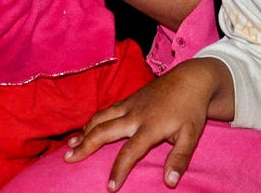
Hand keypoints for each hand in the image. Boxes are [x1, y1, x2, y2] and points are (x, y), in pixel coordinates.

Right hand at [65, 58, 232, 189]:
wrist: (190, 78)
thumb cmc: (191, 109)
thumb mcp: (191, 135)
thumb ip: (180, 158)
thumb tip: (170, 182)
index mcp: (150, 126)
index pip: (130, 152)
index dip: (119, 170)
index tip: (110, 188)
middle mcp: (135, 114)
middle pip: (105, 131)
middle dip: (86, 146)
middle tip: (69, 159)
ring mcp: (130, 104)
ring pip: (101, 117)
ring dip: (84, 131)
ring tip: (70, 146)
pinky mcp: (129, 98)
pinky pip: (106, 110)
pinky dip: (92, 121)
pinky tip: (85, 129)